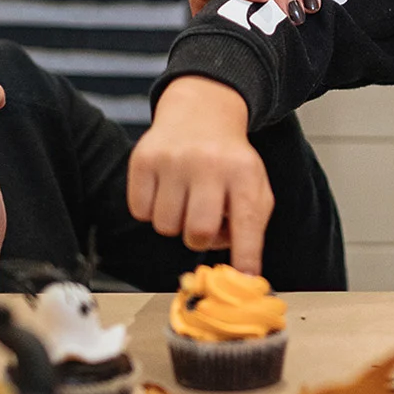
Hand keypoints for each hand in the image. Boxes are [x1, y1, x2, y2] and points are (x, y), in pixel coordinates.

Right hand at [128, 75, 273, 273]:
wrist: (200, 113)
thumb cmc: (229, 161)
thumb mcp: (253, 185)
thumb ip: (251, 228)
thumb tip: (242, 274)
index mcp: (244, 174)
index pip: (247, 224)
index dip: (245, 258)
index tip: (244, 281)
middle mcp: (209, 164)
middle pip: (199, 233)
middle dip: (200, 238)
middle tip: (202, 221)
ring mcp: (173, 160)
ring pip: (165, 226)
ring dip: (174, 223)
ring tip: (184, 199)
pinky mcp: (143, 159)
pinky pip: (140, 212)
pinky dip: (150, 210)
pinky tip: (165, 189)